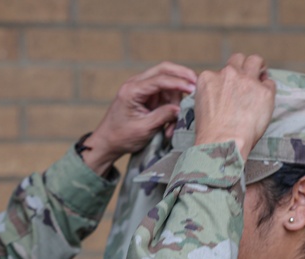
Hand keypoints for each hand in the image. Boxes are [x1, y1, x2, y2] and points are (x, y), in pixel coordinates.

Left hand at [81, 62, 197, 175]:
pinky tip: (169, 125)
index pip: (159, 79)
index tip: (193, 88)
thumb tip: (180, 109)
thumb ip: (162, 116)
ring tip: (174, 123)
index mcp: (131, 90)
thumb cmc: (121, 137)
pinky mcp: (147, 96)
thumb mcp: (144, 129)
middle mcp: (136, 84)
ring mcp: (142, 89)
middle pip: (164, 70)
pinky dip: (171, 107)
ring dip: (175, 101)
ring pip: (167, 84)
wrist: (108, 143)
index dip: (178, 82)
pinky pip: (165, 95)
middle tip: (196, 83)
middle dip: (181, 75)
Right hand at [194, 54, 275, 159]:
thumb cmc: (211, 132)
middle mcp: (228, 74)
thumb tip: (224, 94)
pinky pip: (270, 83)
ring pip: (256, 61)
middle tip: (248, 77)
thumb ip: (213, 92)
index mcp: (208, 78)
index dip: (228, 79)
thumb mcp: (202, 106)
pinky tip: (264, 100)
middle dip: (243, 66)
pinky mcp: (264, 91)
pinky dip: (268, 90)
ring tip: (261, 77)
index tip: (231, 88)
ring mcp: (247, 80)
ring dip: (258, 68)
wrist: (223, 142)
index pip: (221, 70)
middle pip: (238, 59)